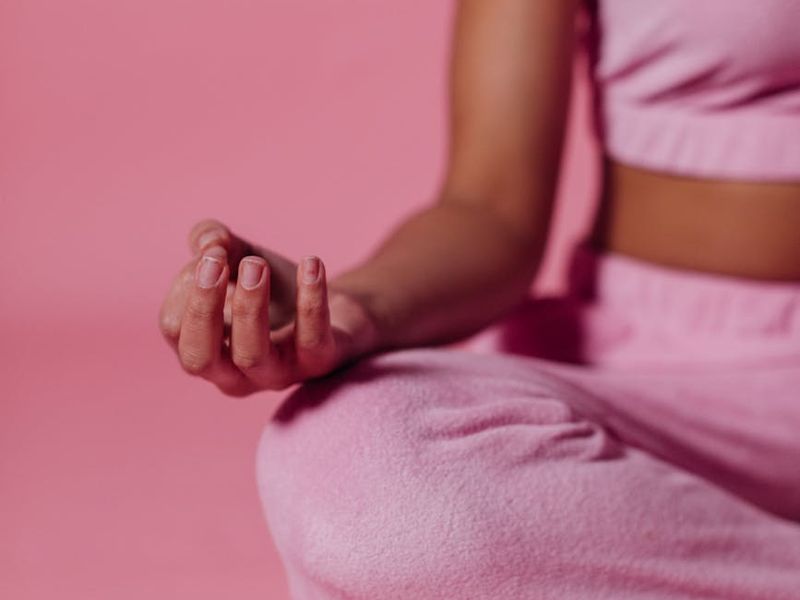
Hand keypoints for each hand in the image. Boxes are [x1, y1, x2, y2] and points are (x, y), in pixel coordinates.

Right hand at [158, 219, 379, 395]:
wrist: (340, 308)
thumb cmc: (279, 290)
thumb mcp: (240, 256)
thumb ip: (215, 242)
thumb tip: (208, 242)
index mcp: (207, 351)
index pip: (175, 330)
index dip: (185, 287)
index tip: (210, 252)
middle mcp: (237, 374)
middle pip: (200, 359)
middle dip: (202, 309)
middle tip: (216, 262)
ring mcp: (279, 374)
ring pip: (252, 354)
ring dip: (249, 305)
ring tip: (256, 263)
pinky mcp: (321, 362)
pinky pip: (312, 338)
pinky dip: (311, 298)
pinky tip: (311, 263)